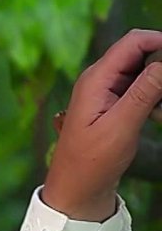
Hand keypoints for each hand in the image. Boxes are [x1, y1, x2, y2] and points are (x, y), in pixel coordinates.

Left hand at [43, 30, 161, 221]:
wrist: (76, 189)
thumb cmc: (91, 162)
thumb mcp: (121, 127)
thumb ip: (144, 92)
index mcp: (96, 79)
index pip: (134, 41)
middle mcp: (98, 79)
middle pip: (140, 53)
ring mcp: (105, 92)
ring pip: (144, 72)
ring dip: (159, 85)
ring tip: (159, 114)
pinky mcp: (112, 105)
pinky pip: (140, 89)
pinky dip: (154, 98)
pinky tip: (156, 118)